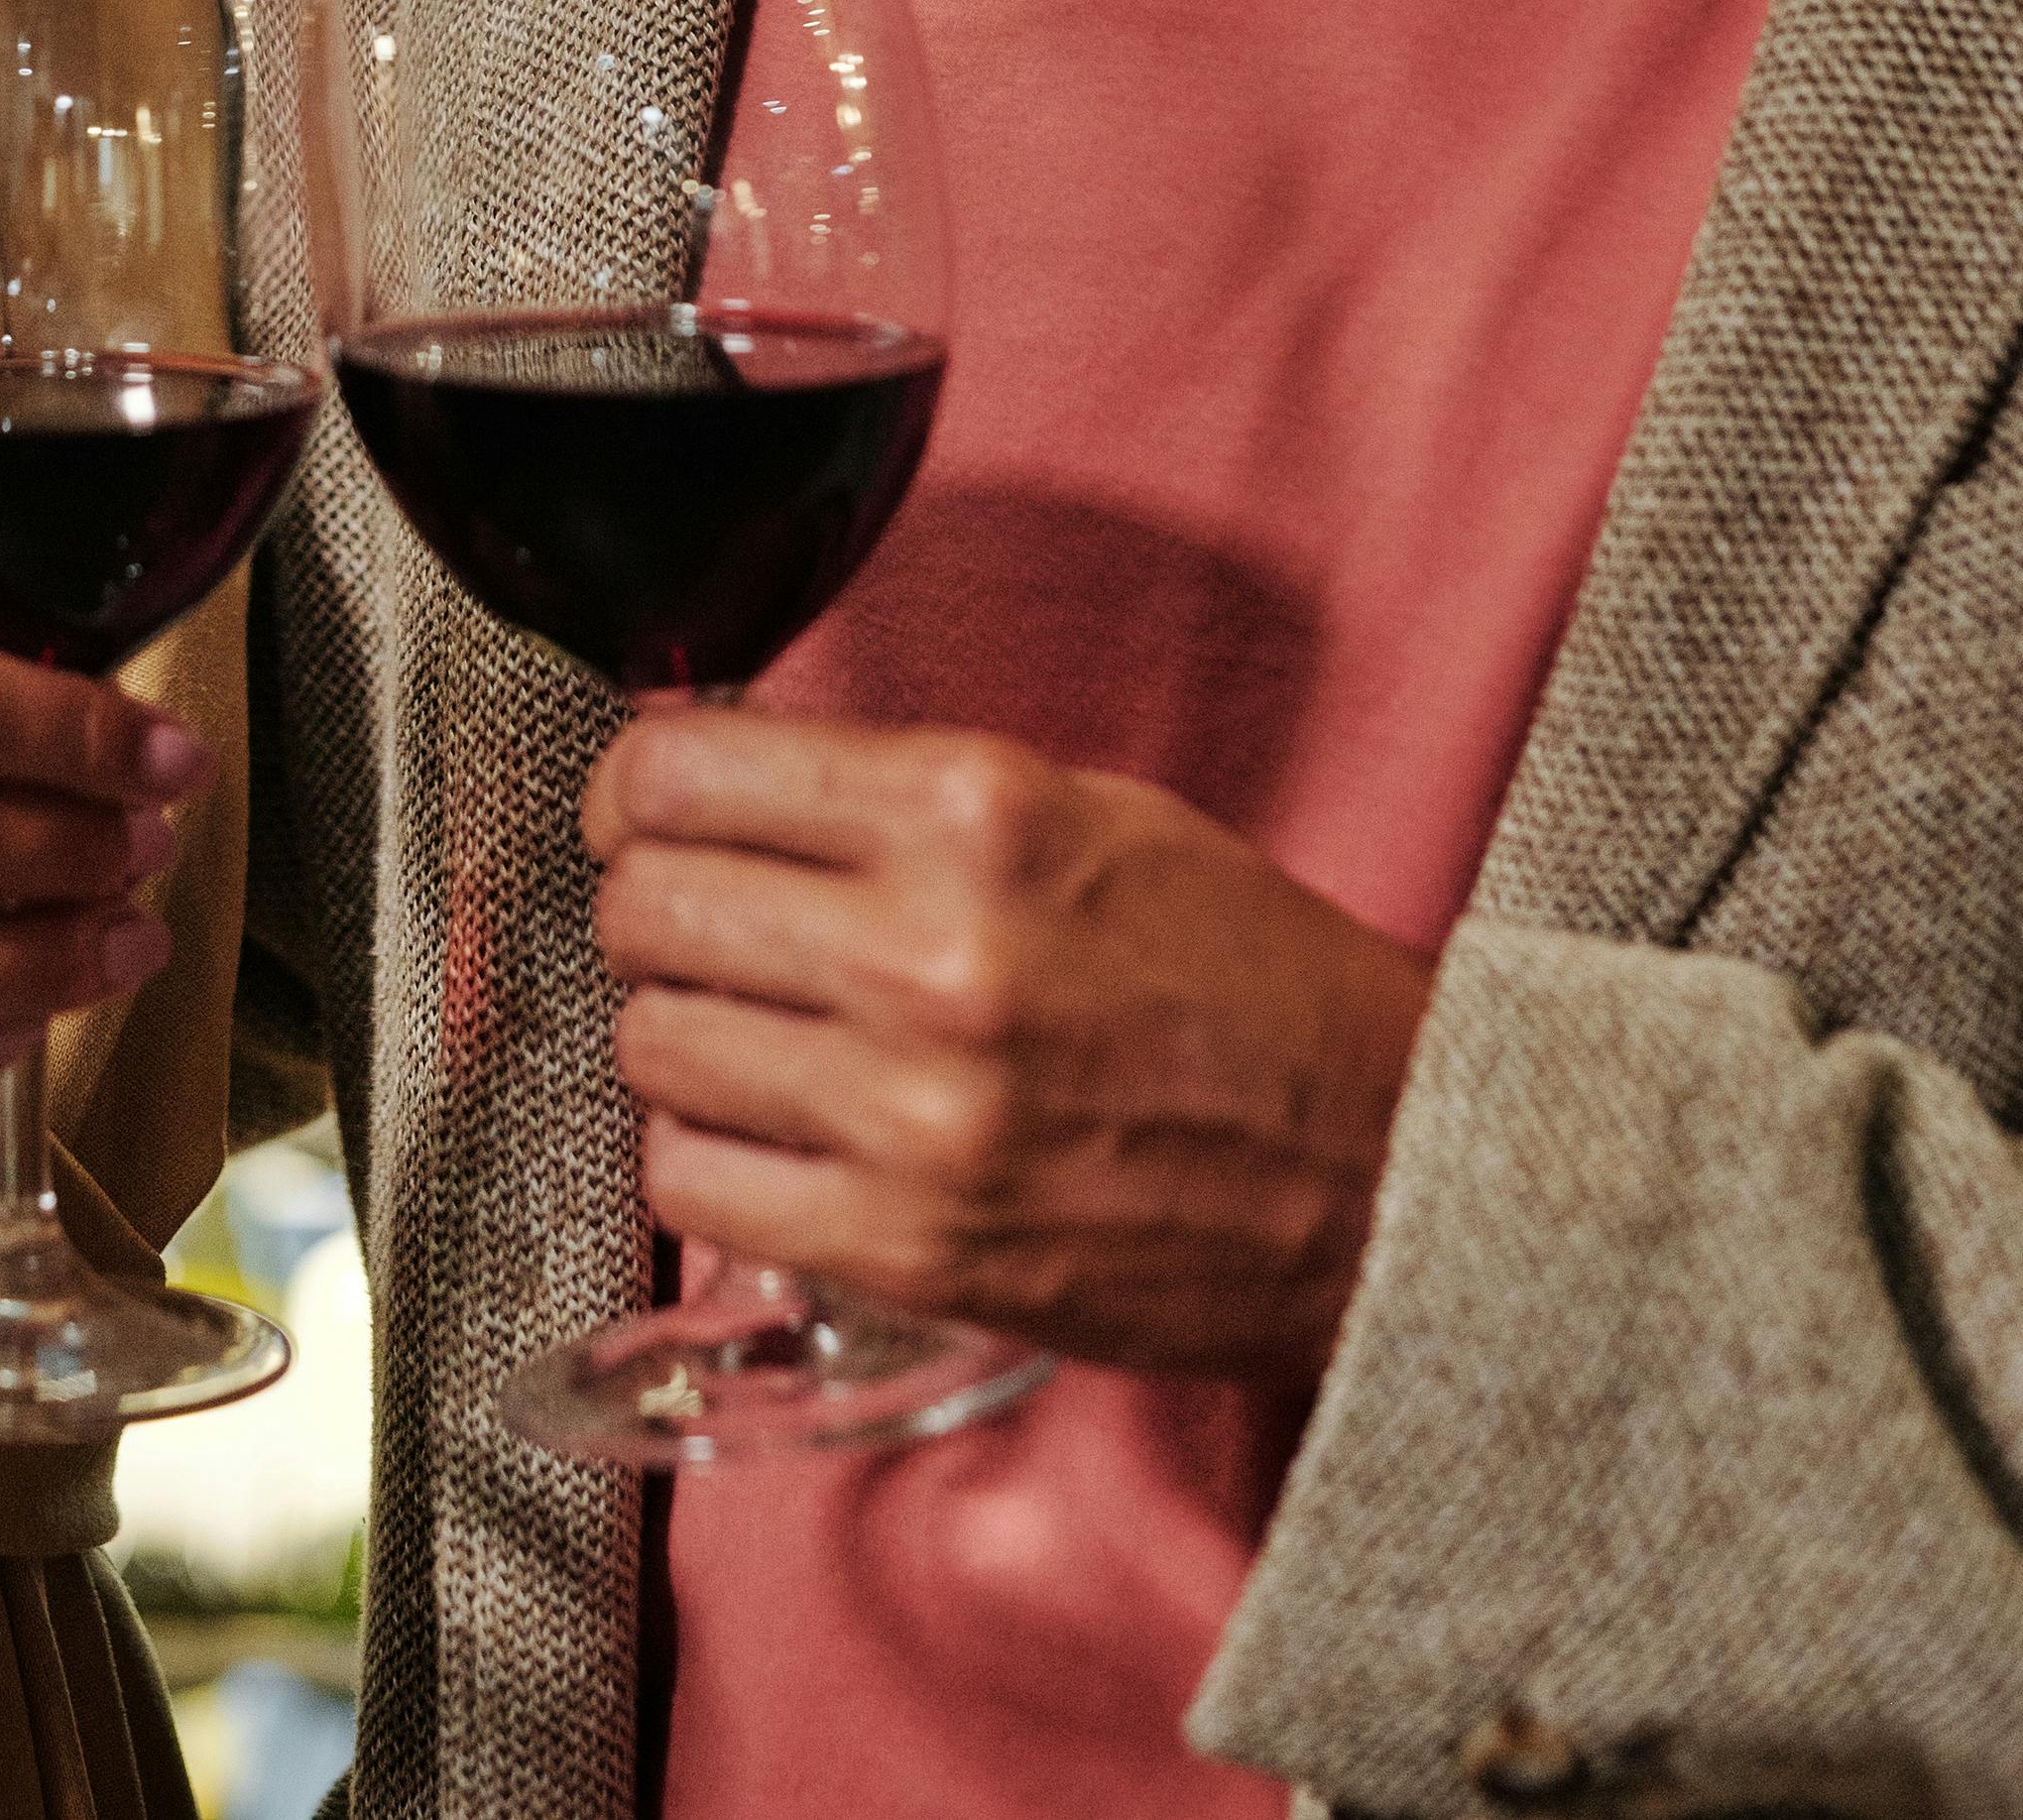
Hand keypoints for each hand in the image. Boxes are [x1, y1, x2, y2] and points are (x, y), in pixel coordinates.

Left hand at [583, 711, 1430, 1382]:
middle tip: (689, 916)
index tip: (640, 804)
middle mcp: (930, 955)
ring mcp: (913, 1116)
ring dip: (678, 1031)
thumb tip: (725, 778)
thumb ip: (900, 791)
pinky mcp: (909, 1250)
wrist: (1387, 1172)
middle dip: (646, 903)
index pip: (688, 773)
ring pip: (652, 1044)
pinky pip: (692, 1189)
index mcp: (976, 812)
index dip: (635, 786)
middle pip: (649, 906)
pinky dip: (705, 1158)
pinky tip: (770, 1134)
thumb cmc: (1247, 980)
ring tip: (749, 1031)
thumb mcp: (1084, 809)